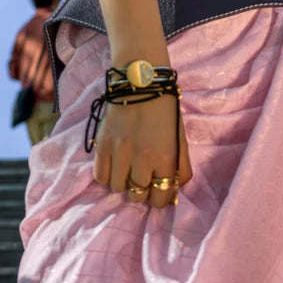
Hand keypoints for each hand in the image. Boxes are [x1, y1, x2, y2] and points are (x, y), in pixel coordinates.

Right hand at [92, 92, 190, 208]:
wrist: (140, 83)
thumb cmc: (165, 111)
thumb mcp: (181, 138)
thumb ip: (182, 166)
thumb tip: (175, 189)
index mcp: (165, 158)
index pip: (160, 198)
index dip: (160, 198)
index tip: (158, 190)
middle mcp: (142, 160)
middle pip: (138, 196)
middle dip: (142, 190)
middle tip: (143, 178)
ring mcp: (120, 153)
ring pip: (118, 188)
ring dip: (124, 183)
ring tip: (128, 170)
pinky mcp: (102, 146)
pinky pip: (100, 177)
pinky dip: (108, 176)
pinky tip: (115, 166)